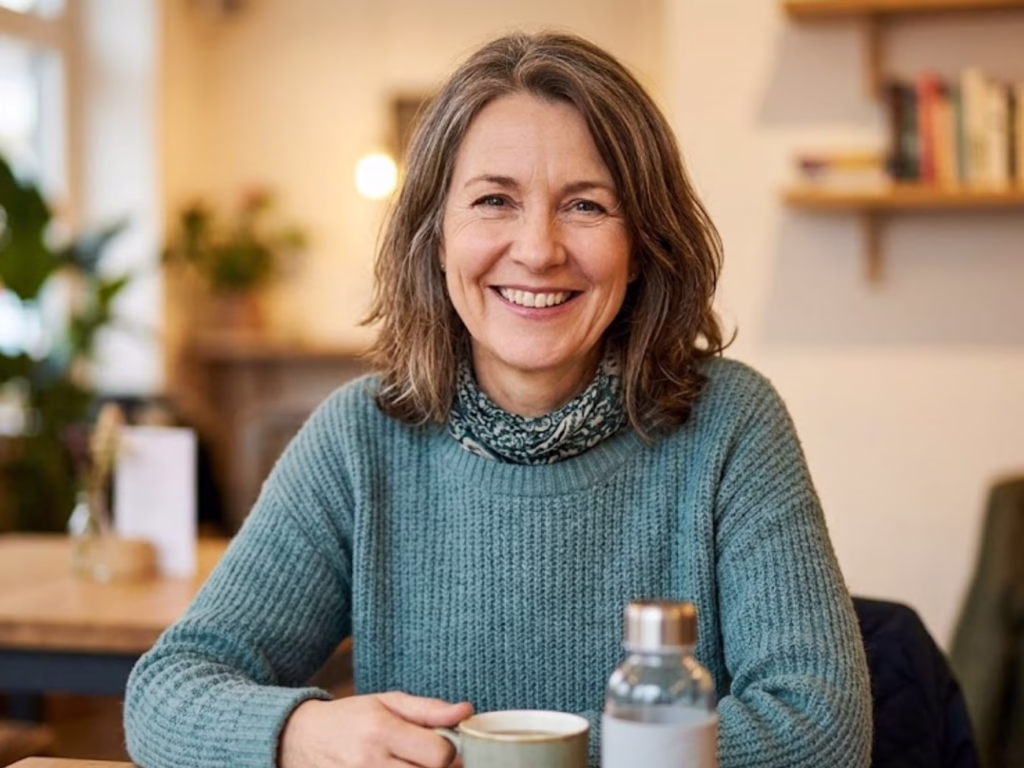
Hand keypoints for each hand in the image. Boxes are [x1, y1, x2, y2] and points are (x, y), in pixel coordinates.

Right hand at [279, 691, 472, 767]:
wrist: (298, 739)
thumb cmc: (350, 718)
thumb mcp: (388, 702)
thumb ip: (429, 710)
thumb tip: (466, 711)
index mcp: (382, 730)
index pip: (439, 754)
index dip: (450, 753)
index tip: (443, 750)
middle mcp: (369, 762)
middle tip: (429, 763)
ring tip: (411, 767)